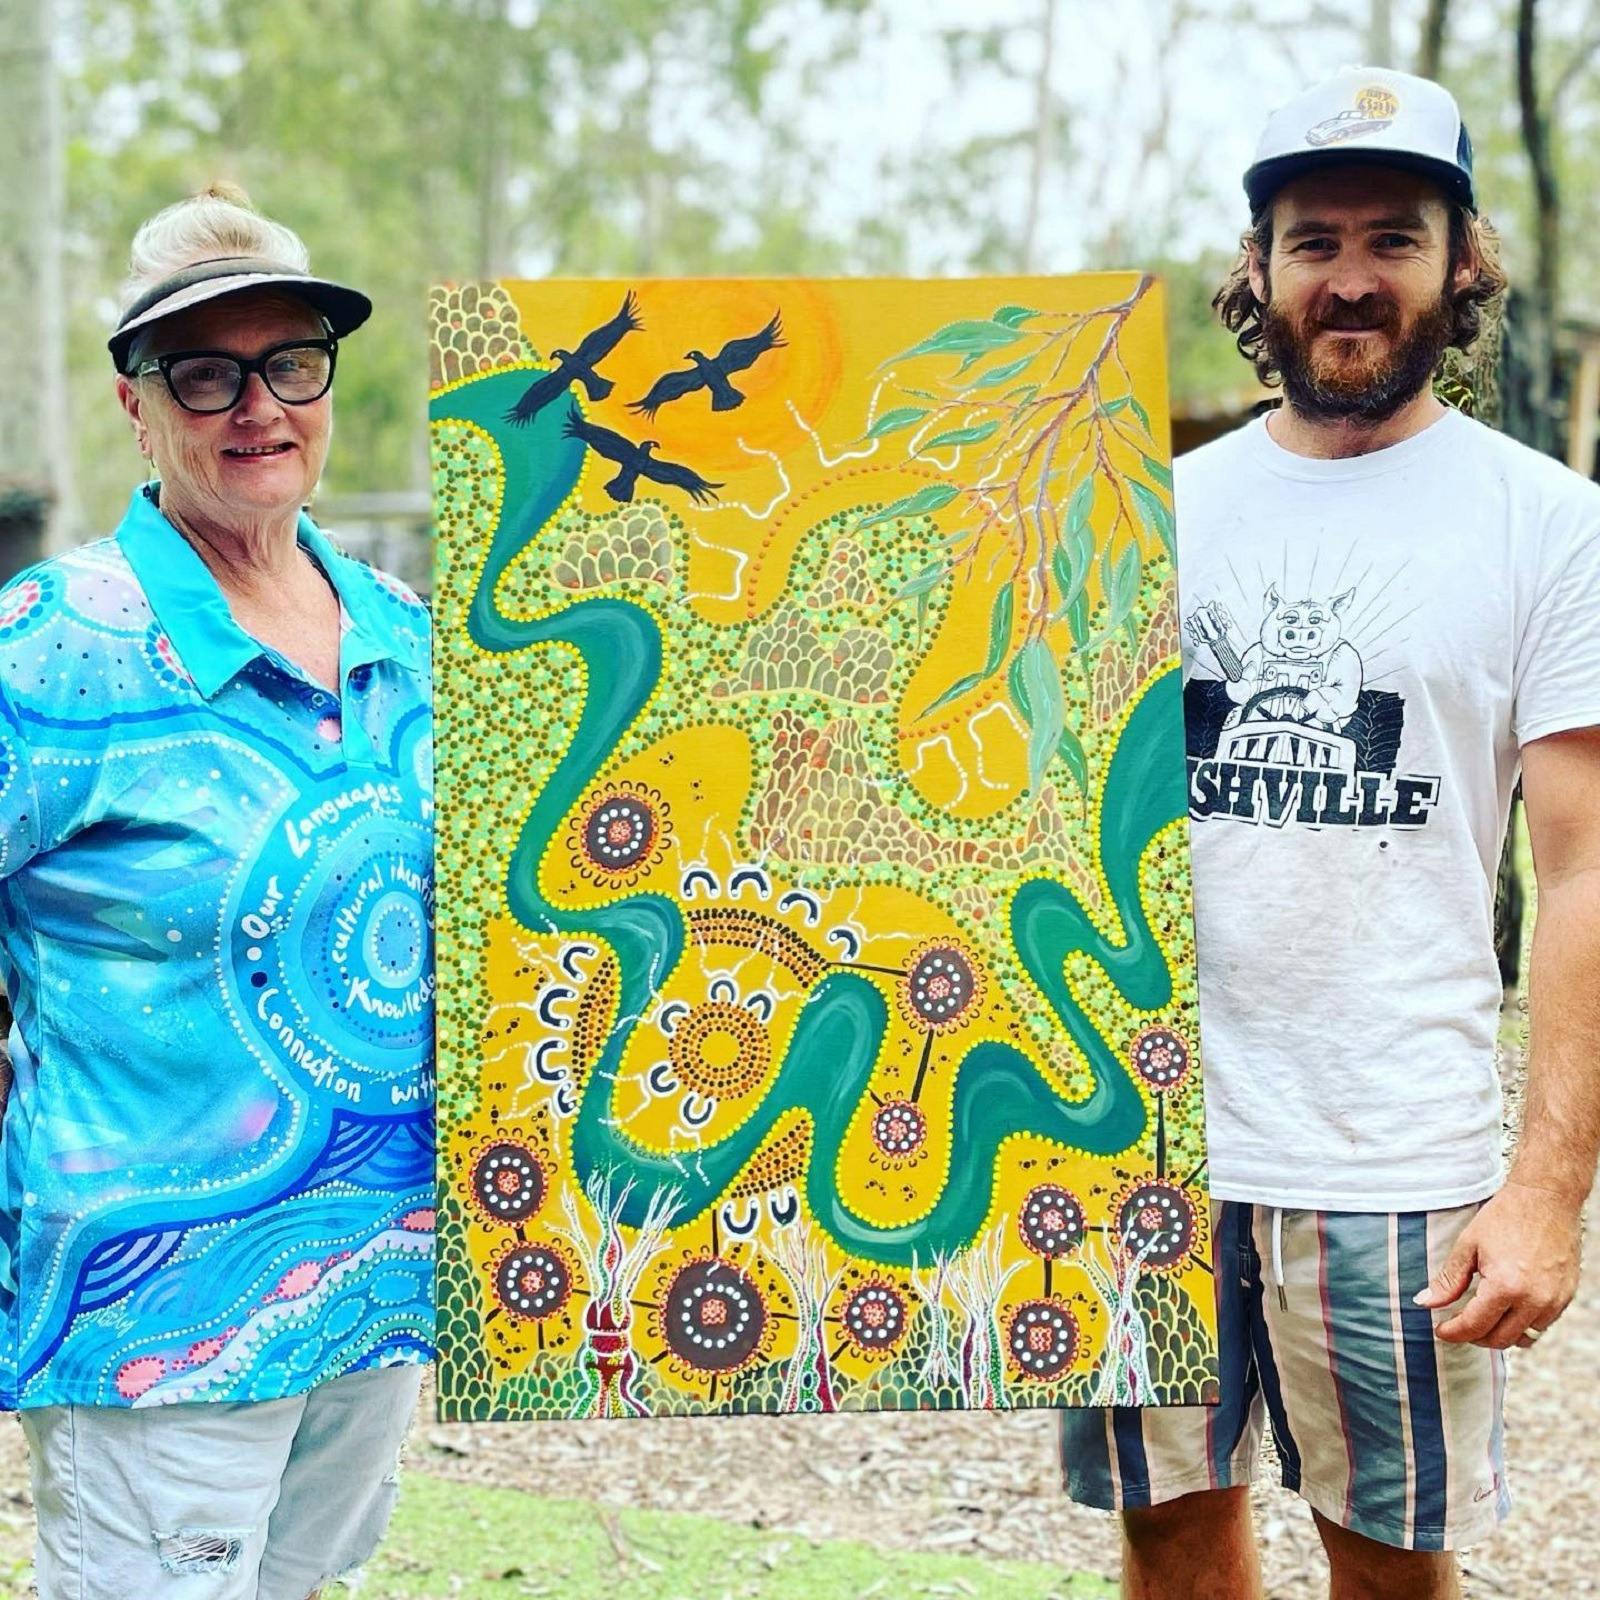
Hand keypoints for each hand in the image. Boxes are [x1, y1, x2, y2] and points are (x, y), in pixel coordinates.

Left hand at [1413, 1182, 1582, 1349]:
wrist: (1546, 1199)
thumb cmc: (1505, 1217)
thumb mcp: (1468, 1245)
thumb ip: (1448, 1280)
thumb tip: (1426, 1303)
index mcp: (1506, 1286)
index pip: (1475, 1325)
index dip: (1454, 1332)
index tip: (1441, 1331)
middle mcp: (1534, 1300)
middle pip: (1500, 1339)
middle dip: (1474, 1337)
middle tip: (1458, 1325)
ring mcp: (1554, 1301)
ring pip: (1523, 1338)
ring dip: (1500, 1335)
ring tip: (1481, 1319)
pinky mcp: (1566, 1297)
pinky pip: (1542, 1325)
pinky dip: (1522, 1325)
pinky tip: (1506, 1310)